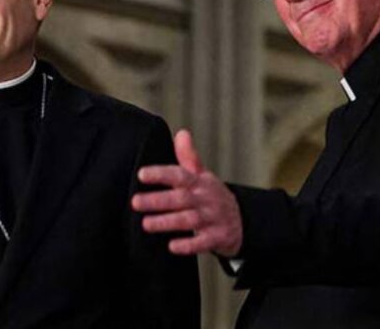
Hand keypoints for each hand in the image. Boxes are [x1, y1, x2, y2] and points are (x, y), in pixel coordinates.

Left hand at [132, 129, 242, 256]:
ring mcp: (212, 218)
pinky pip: (203, 242)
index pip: (180, 174)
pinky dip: (189, 245)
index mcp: (199, 182)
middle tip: (136, 201)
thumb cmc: (212, 196)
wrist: (243, 220)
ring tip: (146, 224)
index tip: (141, 174)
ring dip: (167, 222)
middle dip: (158, 200)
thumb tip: (181, 133)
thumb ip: (188, 157)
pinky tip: (172, 246)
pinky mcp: (218, 238)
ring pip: (189, 220)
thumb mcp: (202, 176)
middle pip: (181, 198)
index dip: (161, 174)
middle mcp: (205, 199)